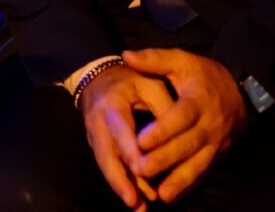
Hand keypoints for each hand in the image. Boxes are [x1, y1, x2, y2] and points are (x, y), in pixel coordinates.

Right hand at [79, 63, 173, 209]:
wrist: (98, 76)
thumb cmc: (130, 79)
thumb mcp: (150, 84)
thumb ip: (165, 108)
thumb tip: (180, 136)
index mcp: (112, 104)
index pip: (120, 130)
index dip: (130, 151)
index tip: (142, 170)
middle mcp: (98, 122)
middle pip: (105, 155)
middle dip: (120, 180)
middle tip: (135, 202)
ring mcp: (94, 134)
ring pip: (105, 164)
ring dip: (120, 187)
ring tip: (138, 207)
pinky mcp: (96, 143)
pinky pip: (107, 164)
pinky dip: (120, 182)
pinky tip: (135, 198)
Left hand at [122, 48, 248, 203]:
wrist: (241, 91)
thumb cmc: (203, 75)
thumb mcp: (181, 60)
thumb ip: (154, 60)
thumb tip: (126, 55)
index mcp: (198, 100)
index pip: (180, 117)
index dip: (162, 130)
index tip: (141, 141)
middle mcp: (209, 124)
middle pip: (188, 144)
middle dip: (165, 158)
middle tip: (142, 169)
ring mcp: (216, 142)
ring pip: (197, 163)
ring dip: (179, 179)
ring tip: (160, 193)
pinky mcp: (218, 154)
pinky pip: (203, 171)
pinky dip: (189, 184)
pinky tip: (172, 196)